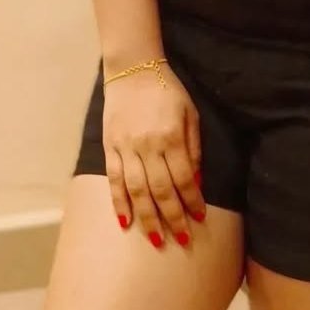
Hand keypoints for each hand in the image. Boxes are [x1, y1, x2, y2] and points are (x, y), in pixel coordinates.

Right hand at [102, 61, 205, 249]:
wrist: (133, 69)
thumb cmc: (167, 90)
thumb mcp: (190, 114)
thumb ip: (193, 148)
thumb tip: (197, 182)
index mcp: (171, 137)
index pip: (184, 178)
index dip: (192, 201)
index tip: (199, 219)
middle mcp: (148, 145)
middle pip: (161, 190)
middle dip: (172, 218)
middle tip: (181, 240)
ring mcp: (126, 147)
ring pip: (136, 190)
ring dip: (146, 218)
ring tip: (155, 240)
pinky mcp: (109, 147)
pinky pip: (114, 180)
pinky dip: (118, 202)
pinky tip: (124, 222)